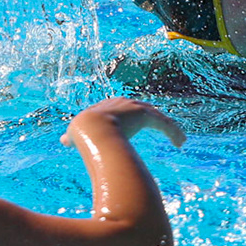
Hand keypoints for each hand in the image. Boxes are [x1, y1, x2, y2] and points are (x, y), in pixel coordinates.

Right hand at [63, 97, 185, 148]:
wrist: (91, 129)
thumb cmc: (83, 134)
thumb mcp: (77, 135)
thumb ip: (73, 138)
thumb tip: (64, 140)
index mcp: (109, 106)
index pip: (126, 110)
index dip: (134, 118)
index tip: (140, 128)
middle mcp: (123, 103)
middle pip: (145, 111)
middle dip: (155, 120)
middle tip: (165, 130)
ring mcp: (135, 107)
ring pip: (158, 117)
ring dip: (170, 129)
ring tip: (180, 141)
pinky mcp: (145, 114)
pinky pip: (164, 123)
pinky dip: (174, 132)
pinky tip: (180, 143)